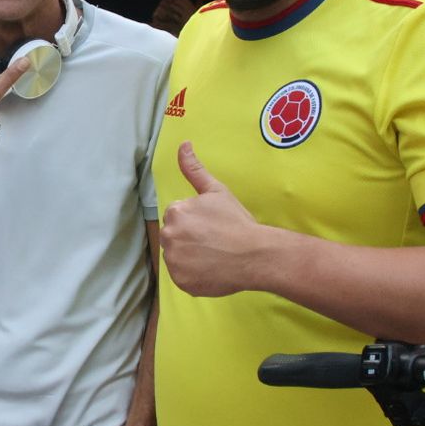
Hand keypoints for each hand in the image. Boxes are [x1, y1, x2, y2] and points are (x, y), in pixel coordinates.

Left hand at [159, 141, 269, 296]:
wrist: (255, 254)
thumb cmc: (237, 221)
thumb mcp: (216, 191)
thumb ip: (194, 169)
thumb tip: (183, 144)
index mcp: (175, 212)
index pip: (177, 217)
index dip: (196, 222)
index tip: (212, 226)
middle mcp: (169, 236)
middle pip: (174, 237)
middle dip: (190, 238)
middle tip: (214, 241)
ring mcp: (174, 261)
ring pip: (177, 257)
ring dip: (190, 257)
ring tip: (214, 256)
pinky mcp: (180, 282)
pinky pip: (183, 276)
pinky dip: (194, 275)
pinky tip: (211, 269)